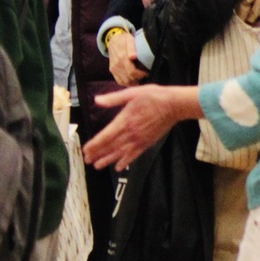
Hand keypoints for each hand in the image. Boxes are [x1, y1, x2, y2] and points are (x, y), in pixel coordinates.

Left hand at [83, 85, 197, 170]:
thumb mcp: (132, 93)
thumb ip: (114, 99)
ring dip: (108, 159)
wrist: (174, 105)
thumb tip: (97, 100)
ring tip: (97, 166)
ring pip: (120, 153)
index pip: (106, 136)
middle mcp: (130, 133)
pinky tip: (118, 167)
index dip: (94, 144)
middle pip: (110, 146)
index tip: (85, 150)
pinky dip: (126, 162)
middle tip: (87, 160)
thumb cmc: (154, 96)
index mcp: (125, 120)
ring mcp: (139, 139)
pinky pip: (134, 155)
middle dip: (98, 153)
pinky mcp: (147, 142)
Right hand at [104, 28, 143, 80]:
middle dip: (138, 79)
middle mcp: (117, 65)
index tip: (147, 73)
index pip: (132, 72)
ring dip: (133, 82)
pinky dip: (126, 83)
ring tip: (140, 78)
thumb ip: (131, 48)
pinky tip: (133, 80)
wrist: (113, 40)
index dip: (141, 75)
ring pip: (124, 82)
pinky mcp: (112, 70)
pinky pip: (119, 81)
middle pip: (129, 79)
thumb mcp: (129, 40)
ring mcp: (114, 69)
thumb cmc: (124, 40)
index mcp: (122, 58)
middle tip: (145, 76)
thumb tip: (133, 56)